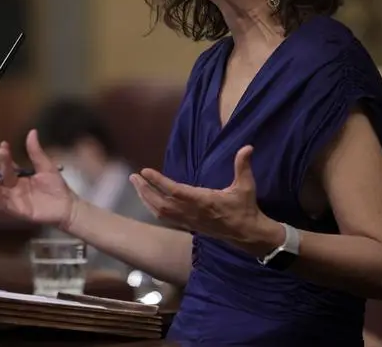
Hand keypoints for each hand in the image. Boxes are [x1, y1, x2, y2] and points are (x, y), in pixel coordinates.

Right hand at [0, 129, 77, 229]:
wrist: (67, 206)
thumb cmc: (57, 187)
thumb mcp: (46, 166)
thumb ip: (36, 151)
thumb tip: (32, 132)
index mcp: (21, 177)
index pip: (8, 166)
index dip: (5, 156)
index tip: (4, 144)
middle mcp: (15, 188)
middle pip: (3, 176)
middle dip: (0, 163)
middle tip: (2, 151)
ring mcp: (15, 199)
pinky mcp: (17, 210)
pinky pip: (3, 204)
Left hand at [129, 145, 281, 251]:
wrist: (247, 234)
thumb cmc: (245, 208)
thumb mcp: (246, 186)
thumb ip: (243, 166)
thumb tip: (248, 147)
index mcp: (204, 201)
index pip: (176, 191)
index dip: (159, 182)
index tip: (145, 171)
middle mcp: (193, 212)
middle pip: (161, 203)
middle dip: (145, 190)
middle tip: (134, 177)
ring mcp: (189, 221)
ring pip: (161, 212)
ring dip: (146, 199)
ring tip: (137, 185)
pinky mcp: (188, 225)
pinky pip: (165, 218)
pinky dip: (153, 208)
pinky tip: (147, 199)